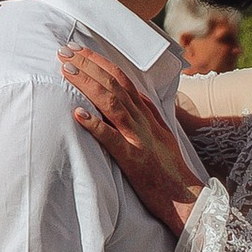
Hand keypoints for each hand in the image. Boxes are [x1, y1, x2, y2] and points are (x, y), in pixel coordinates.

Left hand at [62, 42, 201, 234]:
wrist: (187, 200)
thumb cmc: (172, 173)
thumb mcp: (162, 137)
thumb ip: (148, 118)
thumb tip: (135, 100)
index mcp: (149, 116)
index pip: (124, 80)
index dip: (101, 62)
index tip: (79, 51)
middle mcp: (144, 122)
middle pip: (115, 85)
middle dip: (88, 65)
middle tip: (64, 51)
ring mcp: (139, 140)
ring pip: (113, 104)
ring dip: (88, 84)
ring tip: (67, 70)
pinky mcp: (134, 161)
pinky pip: (113, 140)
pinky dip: (95, 125)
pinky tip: (78, 114)